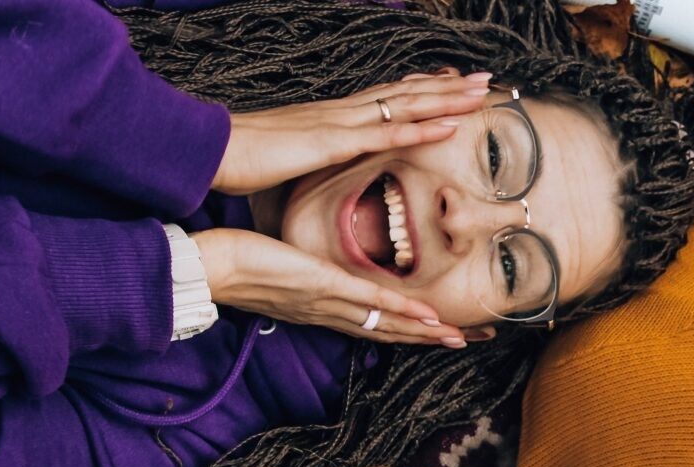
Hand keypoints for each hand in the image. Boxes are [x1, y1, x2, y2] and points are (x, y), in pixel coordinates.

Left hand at [192, 228, 477, 345]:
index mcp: (321, 310)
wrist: (210, 267)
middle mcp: (330, 314)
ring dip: (425, 332)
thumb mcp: (279, 271)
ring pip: (385, 323)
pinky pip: (369, 302)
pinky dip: (400, 312)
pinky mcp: (323, 285)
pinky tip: (427, 317)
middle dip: (430, 338)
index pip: (373, 325)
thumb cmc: (237, 263)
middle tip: (469, 341)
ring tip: (459, 336)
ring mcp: (329, 302)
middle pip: (388, 333)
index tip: (442, 331)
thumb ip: (303, 276)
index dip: (409, 331)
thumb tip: (315, 271)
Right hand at [212, 71, 492, 195]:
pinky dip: (418, 129)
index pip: (385, 98)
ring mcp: (338, 124)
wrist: (209, 150)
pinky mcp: (332, 142)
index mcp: (330, 117)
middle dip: (446, 86)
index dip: (421, 90)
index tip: (452, 84)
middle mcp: (340, 113)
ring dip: (445, 99)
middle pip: (404, 93)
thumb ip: (307, 156)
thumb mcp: (285, 158)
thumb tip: (314, 161)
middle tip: (485, 79)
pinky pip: (384, 134)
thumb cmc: (240, 158)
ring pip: (403, 106)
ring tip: (480, 92)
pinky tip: (447, 126)